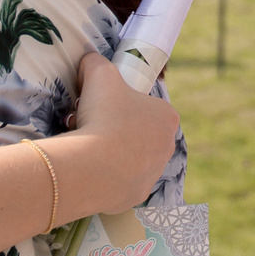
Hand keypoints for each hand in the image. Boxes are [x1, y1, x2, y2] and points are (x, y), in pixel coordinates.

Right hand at [66, 52, 180, 210]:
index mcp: (167, 117)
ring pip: (130, 159)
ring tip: (86, 150)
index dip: (120, 104)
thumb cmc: (103, 114)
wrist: (91, 164)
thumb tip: (88, 60)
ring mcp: (154, 173)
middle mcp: (167, 146)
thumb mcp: (99, 74)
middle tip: (91, 128)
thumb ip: (95, 63)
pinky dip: (105, 178)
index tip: (101, 108)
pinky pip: (119, 183)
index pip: (145, 106)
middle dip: (116, 130)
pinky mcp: (136, 195)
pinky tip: (89, 171)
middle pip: (138, 134)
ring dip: (111, 154)